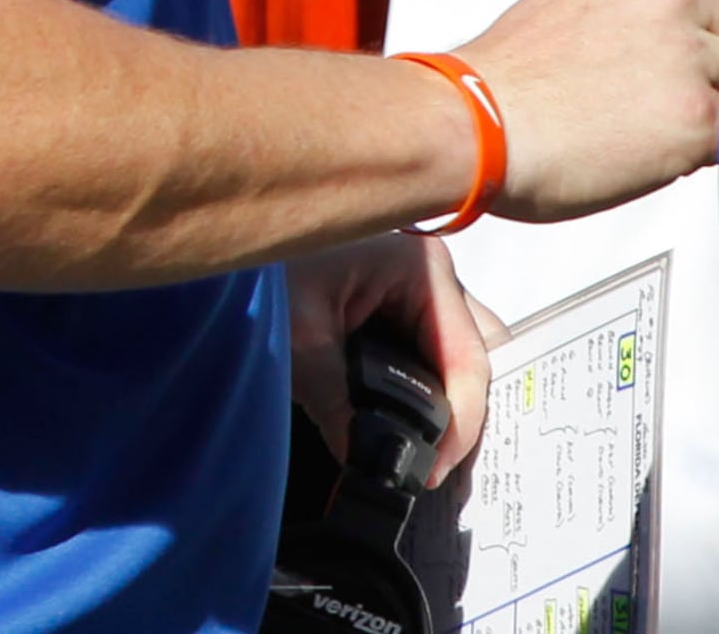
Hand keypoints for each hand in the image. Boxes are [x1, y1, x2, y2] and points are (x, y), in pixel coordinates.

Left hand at [287, 233, 492, 479]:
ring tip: (428, 465)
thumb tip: (365, 462)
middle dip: (468, 420)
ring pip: (462, 363)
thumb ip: (335, 400)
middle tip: (438, 472)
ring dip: (451, 413)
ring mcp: (421, 297)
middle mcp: (434, 280)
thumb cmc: (266, 272)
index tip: (432, 471)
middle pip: (480, 358)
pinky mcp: (400, 317)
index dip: (460, 423)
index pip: (470, 358)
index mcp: (423, 270)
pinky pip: (433, 363)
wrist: (238, 248)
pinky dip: (430, 402)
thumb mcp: (300, 338)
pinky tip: (413, 438)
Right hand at [451, 0, 718, 223]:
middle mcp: (669, 3)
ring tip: (692, 136)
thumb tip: (651, 36)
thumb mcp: (567, 1)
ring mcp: (687, 58)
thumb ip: (624, 5)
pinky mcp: (696, 119)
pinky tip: (695, 161)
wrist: (476, 126)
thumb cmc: (504, 82)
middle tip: (716, 98)